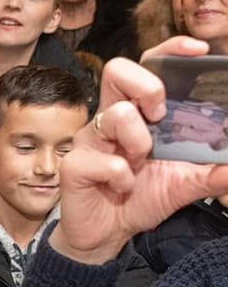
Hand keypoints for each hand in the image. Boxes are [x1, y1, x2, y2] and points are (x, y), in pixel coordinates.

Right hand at [53, 36, 227, 264]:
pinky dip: (123, 178)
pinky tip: (123, 188)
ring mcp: (89, 141)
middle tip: (161, 114)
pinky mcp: (74, 166)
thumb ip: (211, 172)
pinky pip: (106, 162)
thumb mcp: (184, 184)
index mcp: (136, 114)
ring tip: (140, 164)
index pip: (147, 66)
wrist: (106, 236)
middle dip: (147, 86)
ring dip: (139, 142)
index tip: (198, 51)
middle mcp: (109, 119)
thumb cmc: (138, 200)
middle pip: (117, 70)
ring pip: (116, 115)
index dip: (170, 50)